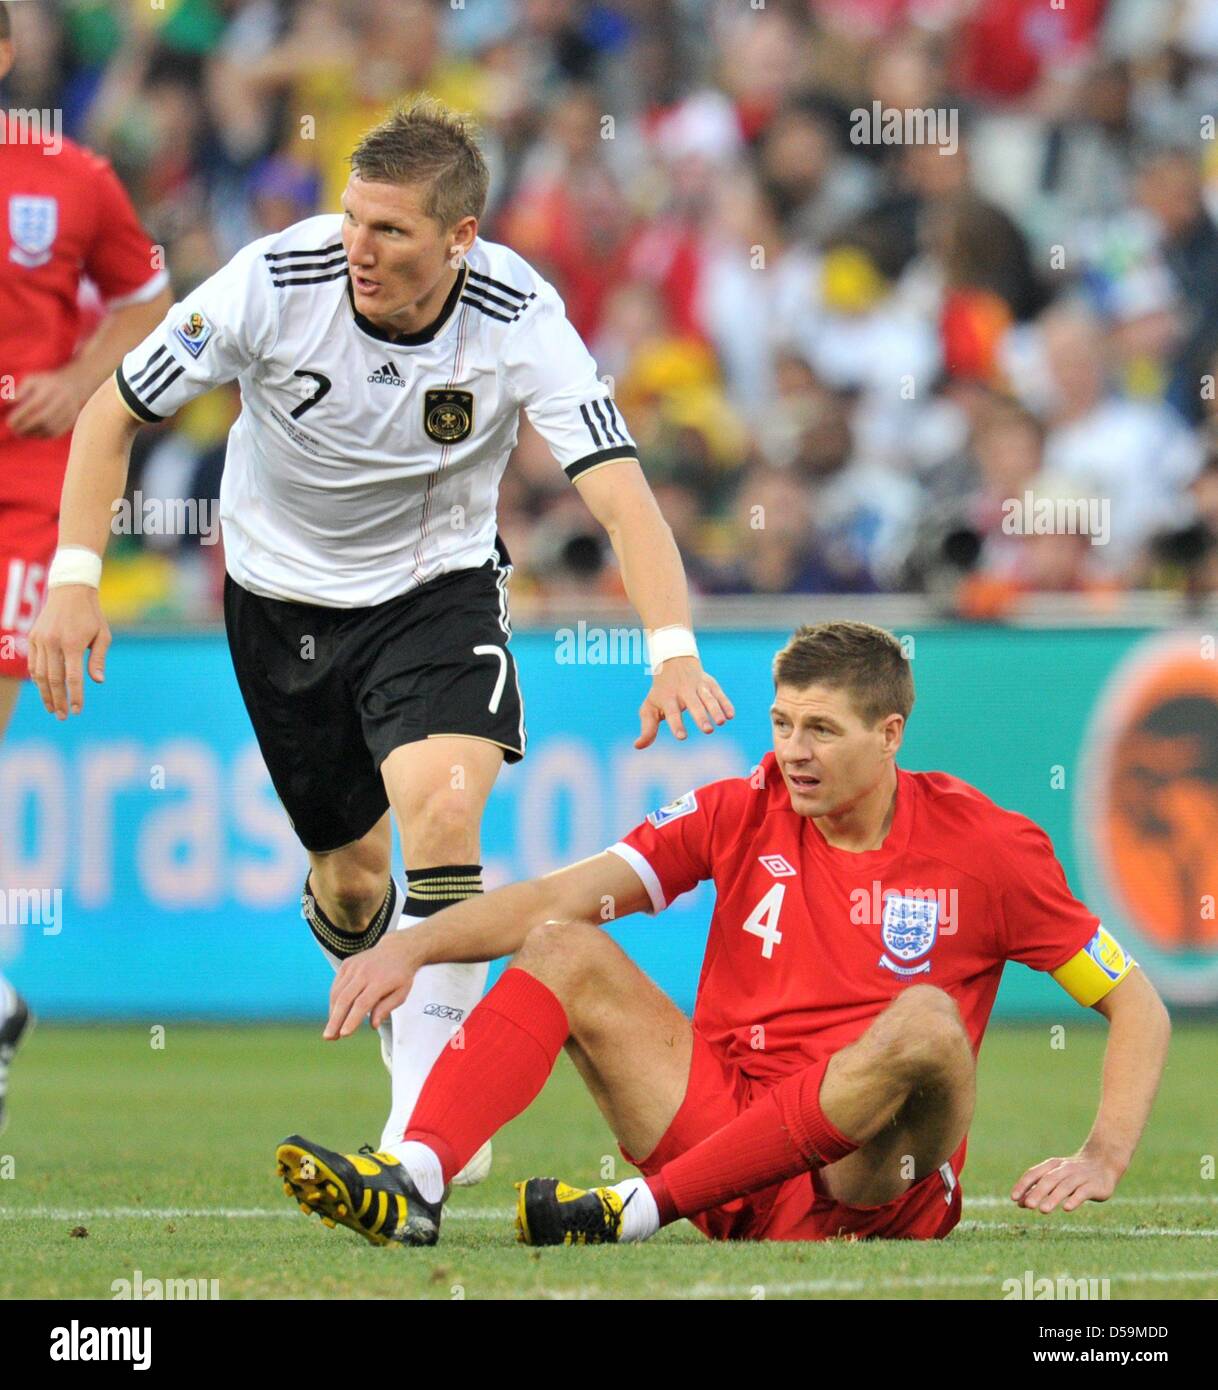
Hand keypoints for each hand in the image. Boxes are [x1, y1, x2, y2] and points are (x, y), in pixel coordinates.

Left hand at [7, 370, 88, 438]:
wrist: (72, 387)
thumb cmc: (45, 384)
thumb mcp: (32, 380)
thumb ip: (20, 390)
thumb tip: (9, 402)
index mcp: (51, 388)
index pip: (34, 404)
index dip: (21, 415)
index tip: (10, 422)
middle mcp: (62, 399)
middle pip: (44, 417)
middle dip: (27, 426)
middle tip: (14, 430)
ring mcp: (69, 411)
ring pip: (50, 427)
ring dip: (33, 433)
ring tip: (21, 433)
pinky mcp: (71, 421)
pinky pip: (57, 432)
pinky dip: (43, 436)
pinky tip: (33, 434)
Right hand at [28, 585, 110, 718]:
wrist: (70, 590)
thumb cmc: (92, 615)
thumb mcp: (103, 635)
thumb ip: (98, 659)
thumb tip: (98, 681)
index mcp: (72, 643)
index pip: (73, 678)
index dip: (75, 697)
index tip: (77, 711)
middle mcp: (53, 642)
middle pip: (53, 680)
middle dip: (58, 701)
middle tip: (62, 717)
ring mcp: (40, 640)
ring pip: (39, 674)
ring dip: (45, 694)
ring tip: (52, 709)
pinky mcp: (33, 638)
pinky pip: (33, 664)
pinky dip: (38, 680)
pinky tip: (45, 691)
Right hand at [325, 930, 420, 1038]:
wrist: (397, 949)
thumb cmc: (401, 976)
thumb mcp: (401, 993)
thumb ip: (386, 1008)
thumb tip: (373, 1025)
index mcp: (380, 981)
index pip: (362, 1003)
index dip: (352, 1019)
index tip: (344, 1034)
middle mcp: (364, 972)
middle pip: (345, 999)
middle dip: (335, 1020)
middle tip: (329, 1037)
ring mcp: (354, 966)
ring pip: (337, 993)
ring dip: (332, 1013)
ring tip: (332, 1031)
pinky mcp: (347, 964)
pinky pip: (337, 985)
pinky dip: (333, 1001)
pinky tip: (335, 1014)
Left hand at [635, 656, 733, 748]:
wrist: (673, 661)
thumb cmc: (661, 692)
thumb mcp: (650, 707)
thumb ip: (647, 728)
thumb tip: (637, 746)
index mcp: (668, 698)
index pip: (672, 712)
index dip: (677, 724)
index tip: (682, 737)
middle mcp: (684, 691)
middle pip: (693, 704)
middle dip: (701, 717)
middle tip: (707, 731)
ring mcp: (698, 686)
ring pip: (708, 698)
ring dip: (715, 710)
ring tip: (721, 723)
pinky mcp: (710, 683)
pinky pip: (719, 693)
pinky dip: (725, 703)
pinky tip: (731, 715)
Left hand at [1011, 1149, 1122, 1212]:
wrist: (1103, 1163)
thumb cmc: (1073, 1173)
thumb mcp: (1055, 1178)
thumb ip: (1037, 1189)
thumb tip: (1019, 1203)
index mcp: (1052, 1166)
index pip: (1034, 1174)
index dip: (1023, 1185)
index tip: (1013, 1198)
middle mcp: (1064, 1169)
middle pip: (1048, 1180)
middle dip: (1037, 1193)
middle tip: (1028, 1205)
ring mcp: (1080, 1177)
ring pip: (1064, 1187)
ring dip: (1053, 1198)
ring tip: (1043, 1210)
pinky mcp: (1094, 1186)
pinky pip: (1082, 1192)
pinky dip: (1074, 1199)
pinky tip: (1067, 1208)